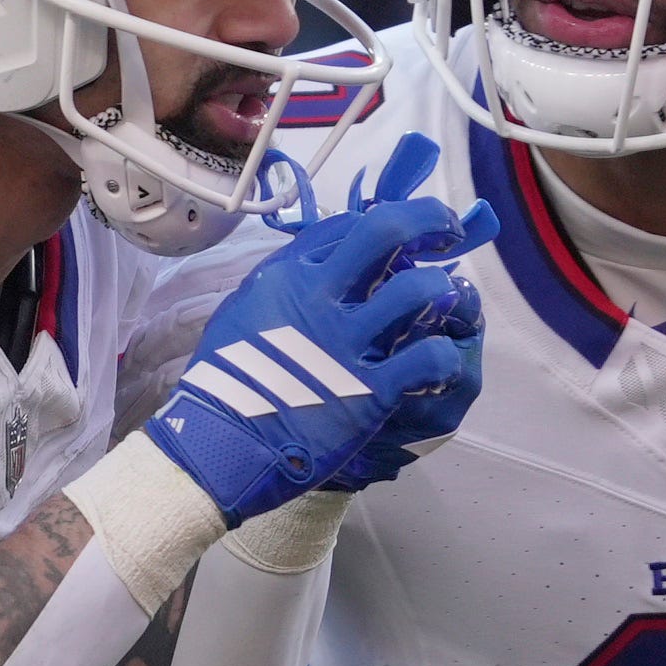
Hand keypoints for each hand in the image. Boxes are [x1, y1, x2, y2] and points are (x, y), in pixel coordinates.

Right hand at [150, 136, 494, 522]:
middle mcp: (319, 298)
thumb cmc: (222, 383)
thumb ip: (280, 283)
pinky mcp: (369, 392)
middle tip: (448, 231)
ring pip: (419, 290)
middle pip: (386, 231)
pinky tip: (436, 362)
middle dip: (429, 219)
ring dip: (442, 289)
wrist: (216, 445)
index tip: (405, 233)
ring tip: (448, 302)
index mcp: (288, 276)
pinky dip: (442, 355)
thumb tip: (310, 265)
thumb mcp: (241, 312)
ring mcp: (346, 344)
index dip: (385, 222)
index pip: (350, 225)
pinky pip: (428, 357)